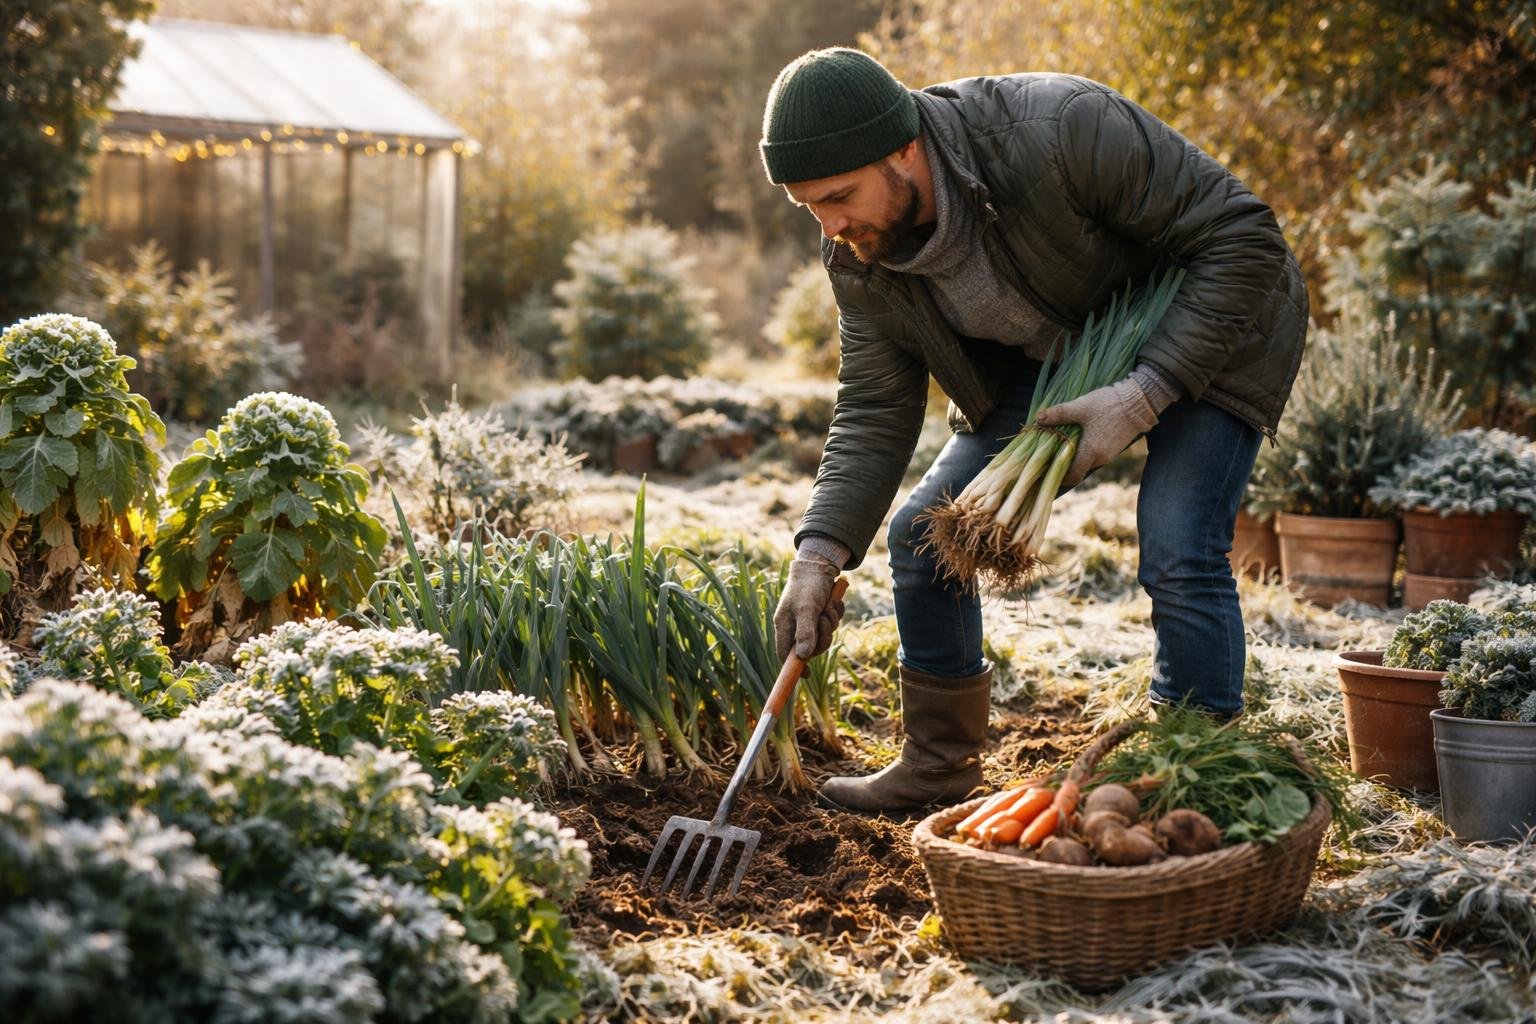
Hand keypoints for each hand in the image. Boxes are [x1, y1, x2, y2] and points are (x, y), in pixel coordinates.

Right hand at [773, 558, 844, 660]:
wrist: (819, 564)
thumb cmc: (808, 586)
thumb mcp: (807, 609)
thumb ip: (805, 632)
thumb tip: (803, 657)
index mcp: (784, 625)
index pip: (785, 654)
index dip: (794, 666)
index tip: (806, 676)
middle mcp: (795, 625)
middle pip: (809, 648)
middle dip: (822, 636)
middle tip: (825, 620)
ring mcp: (808, 620)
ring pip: (823, 636)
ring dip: (831, 623)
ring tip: (829, 606)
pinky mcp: (820, 614)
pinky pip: (831, 624)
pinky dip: (835, 615)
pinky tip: (833, 602)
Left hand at [1033, 377, 1157, 487]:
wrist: (1140, 400)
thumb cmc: (1109, 404)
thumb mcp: (1081, 407)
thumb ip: (1059, 414)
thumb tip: (1038, 418)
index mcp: (1091, 452)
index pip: (1072, 476)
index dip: (1058, 477)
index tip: (1046, 471)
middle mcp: (1101, 458)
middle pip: (1078, 469)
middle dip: (1064, 463)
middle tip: (1049, 453)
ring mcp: (1110, 454)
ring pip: (1087, 461)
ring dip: (1075, 455)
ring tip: (1062, 443)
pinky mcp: (1115, 447)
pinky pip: (1096, 454)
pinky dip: (1086, 450)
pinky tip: (1078, 437)